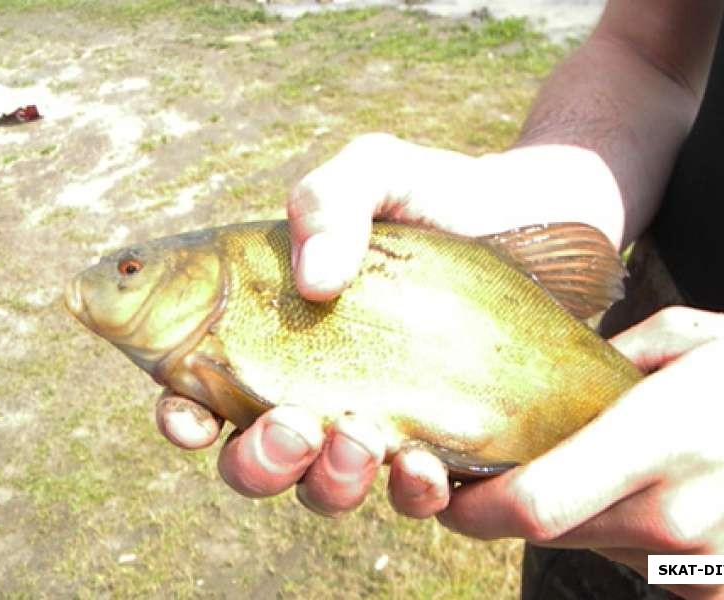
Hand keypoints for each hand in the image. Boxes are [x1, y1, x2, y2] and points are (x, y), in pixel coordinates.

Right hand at [157, 132, 622, 516]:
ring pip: (324, 489)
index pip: (205, 388)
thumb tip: (313, 282)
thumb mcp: (377, 172)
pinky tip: (423, 466)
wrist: (540, 217)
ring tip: (360, 441)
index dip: (183, 415)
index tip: (191, 416)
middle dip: (259, 461)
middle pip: (258, 457)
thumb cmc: (443, 194)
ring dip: (328, 483)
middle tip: (292, 428)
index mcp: (281, 329)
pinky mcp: (442, 443)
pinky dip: (408, 493)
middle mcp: (320, 385)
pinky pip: (411, 495)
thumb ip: (327, 200)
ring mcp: (379, 419)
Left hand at [438, 306, 723, 599]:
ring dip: (567, 513)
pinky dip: (617, 531)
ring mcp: (698, 562)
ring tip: (594, 465)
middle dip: (507, 504)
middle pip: (544, 529)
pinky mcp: (719, 590)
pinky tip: (649, 492)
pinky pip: (633, 563)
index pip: (534, 503)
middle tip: (497, 465)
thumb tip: (555, 377)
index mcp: (659, 440)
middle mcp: (671, 513)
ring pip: (586, 545)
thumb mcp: (692, 337)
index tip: (446, 489)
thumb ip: (608, 360)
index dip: (472, 509)